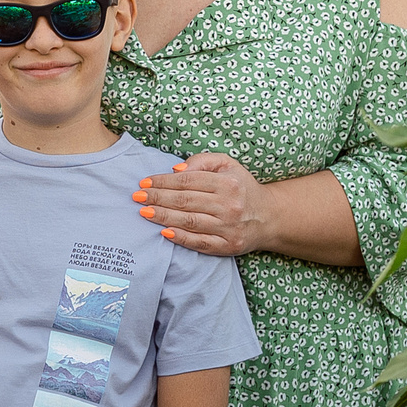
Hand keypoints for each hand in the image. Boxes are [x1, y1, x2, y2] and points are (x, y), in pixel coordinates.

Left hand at [133, 152, 264, 257]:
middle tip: (136, 196)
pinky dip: (181, 238)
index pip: (188, 181)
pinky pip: (200, 243)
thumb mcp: (228, 165)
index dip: (163, 182)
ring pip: (189, 221)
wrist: (269, 217)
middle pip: (185, 201)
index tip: (144, 182)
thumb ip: (203, 160)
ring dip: (163, 216)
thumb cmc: (242, 188)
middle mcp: (229, 205)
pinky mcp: (228, 246)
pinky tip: (164, 232)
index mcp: (228, 183)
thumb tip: (176, 170)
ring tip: (144, 212)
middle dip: (157, 198)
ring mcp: (229, 228)